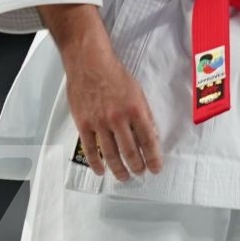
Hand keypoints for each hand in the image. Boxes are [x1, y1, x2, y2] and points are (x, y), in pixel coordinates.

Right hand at [41, 3, 162, 181]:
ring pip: (111, 154)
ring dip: (119, 169)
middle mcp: (118, 119)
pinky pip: (90, 149)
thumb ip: (144, 114)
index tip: (156, 168)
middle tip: (140, 173)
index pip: (148, 140)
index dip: (153, 157)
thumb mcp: (137, 92)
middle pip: (130, 151)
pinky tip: (101, 171)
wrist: (89, 63)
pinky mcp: (83, 124)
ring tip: (125, 177)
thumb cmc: (115, 75)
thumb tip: (150, 136)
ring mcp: (99, 123)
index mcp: (135, 109)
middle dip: (137, 166)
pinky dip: (96, 163)